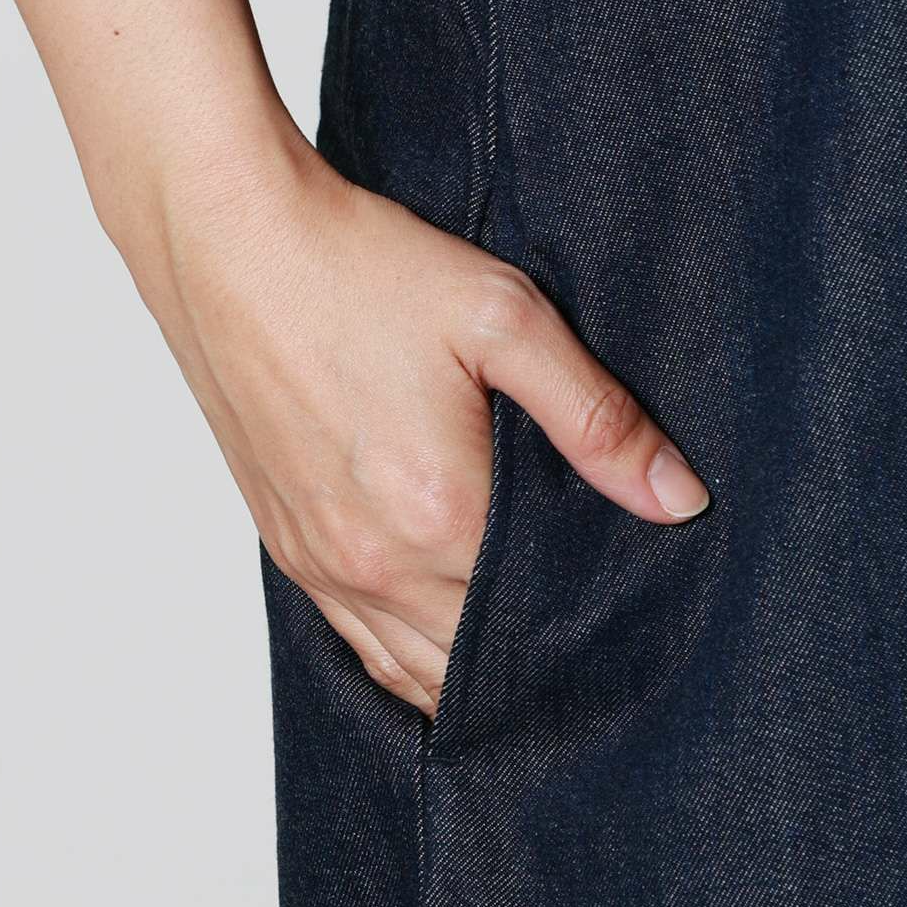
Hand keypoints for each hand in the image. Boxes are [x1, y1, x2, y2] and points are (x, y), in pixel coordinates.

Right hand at [129, 128, 708, 716]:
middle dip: (540, 655)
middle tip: (601, 638)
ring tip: (536, 653)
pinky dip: (410, 656)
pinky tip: (453, 642)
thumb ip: (597, 419)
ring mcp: (320, 562)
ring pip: (415, 672)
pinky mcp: (288, 546)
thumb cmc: (361, 267)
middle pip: (479, 658)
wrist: (227, 234)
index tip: (634, 615)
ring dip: (475, 671)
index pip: (539, 616)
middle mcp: (372, 561)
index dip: (592, 620)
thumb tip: (679, 499)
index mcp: (438, 515)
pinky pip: (358, 645)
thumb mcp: (505, 320)